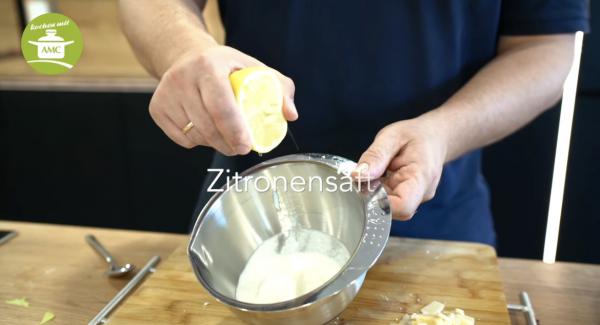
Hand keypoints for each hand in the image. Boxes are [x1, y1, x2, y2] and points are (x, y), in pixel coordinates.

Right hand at [149, 46, 297, 154]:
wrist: (185, 56)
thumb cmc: (226, 67)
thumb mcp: (254, 68)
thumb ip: (280, 88)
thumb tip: (290, 115)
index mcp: (209, 66)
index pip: (221, 106)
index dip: (235, 130)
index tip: (247, 146)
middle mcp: (183, 78)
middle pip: (208, 126)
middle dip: (229, 144)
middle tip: (242, 148)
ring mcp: (166, 94)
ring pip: (196, 135)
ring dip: (215, 144)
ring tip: (226, 136)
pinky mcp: (157, 109)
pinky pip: (181, 139)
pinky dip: (197, 141)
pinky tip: (205, 128)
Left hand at [353, 116, 447, 219]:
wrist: (435, 137)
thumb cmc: (416, 135)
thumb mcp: (392, 136)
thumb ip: (375, 156)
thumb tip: (356, 176)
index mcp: (421, 178)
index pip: (403, 206)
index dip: (380, 203)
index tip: (365, 187)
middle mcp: (421, 194)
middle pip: (393, 210)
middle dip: (373, 196)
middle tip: (368, 174)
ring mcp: (416, 199)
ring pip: (389, 207)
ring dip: (375, 193)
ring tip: (377, 171)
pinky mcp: (409, 199)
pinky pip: (390, 201)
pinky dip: (380, 191)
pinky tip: (381, 177)